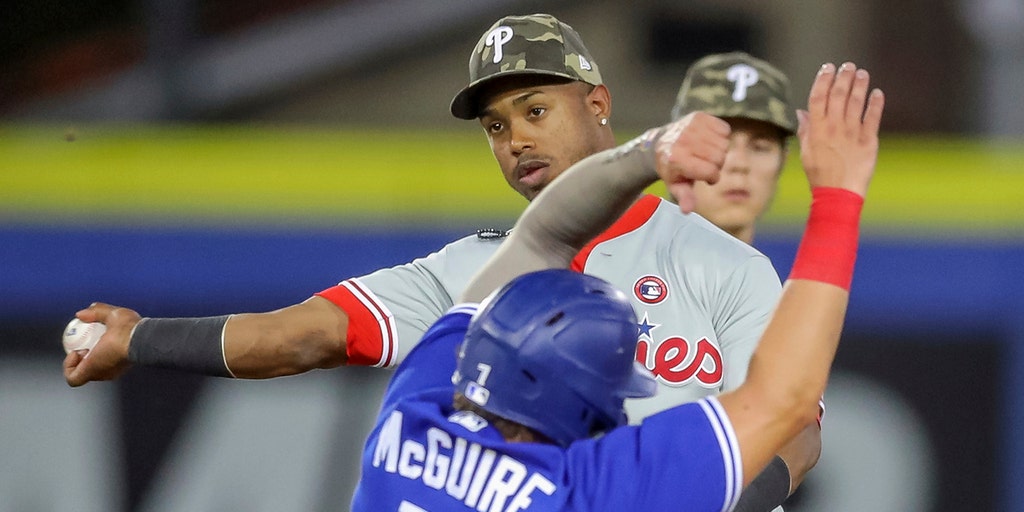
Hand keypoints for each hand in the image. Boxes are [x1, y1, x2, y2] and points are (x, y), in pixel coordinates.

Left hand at [63, 302, 140, 386]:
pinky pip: (109, 367)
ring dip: (94, 359)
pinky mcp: (125, 368)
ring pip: (98, 371)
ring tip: (101, 343)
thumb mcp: (111, 315)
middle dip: (82, 361)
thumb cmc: (129, 330)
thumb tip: (81, 314)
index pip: (73, 378)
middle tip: (87, 346)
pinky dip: (106, 358)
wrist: (151, 338)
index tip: (77, 350)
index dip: (69, 366)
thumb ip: (95, 313)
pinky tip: (112, 343)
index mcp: (94, 365)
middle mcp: (104, 373)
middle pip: (85, 374)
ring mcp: (116, 372)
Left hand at [654, 111, 730, 212]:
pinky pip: (724, 129)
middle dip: (715, 165)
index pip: (712, 172)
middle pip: (720, 158)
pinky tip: (708, 141)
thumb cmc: (671, 168)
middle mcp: (684, 141)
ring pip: (724, 144)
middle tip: (703, 164)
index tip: (704, 178)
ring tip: (705, 153)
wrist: (660, 143)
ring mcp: (691, 126)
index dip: (711, 178)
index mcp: (678, 160)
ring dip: (719, 151)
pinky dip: (720, 137)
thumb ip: (684, 197)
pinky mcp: (699, 116)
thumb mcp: (675, 185)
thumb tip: (687, 210)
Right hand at [797, 62, 884, 196]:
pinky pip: (873, 118)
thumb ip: (805, 130)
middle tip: (848, 66)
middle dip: (844, 77)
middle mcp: (834, 127)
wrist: (838, 194)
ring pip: (856, 102)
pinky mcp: (869, 141)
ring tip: (862, 73)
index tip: (828, 68)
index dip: (823, 80)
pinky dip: (876, 104)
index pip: (818, 98)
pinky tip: (877, 93)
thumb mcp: (806, 152)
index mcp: (817, 129)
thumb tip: (801, 112)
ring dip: (860, 85)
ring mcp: (852, 133)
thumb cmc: (820, 175)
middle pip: (839, 95)